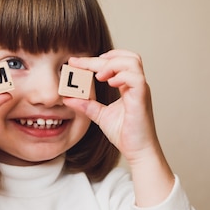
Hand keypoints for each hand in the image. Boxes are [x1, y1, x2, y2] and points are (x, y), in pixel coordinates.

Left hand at [64, 50, 159, 165]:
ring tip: (98, 75)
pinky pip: (136, 78)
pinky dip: (121, 76)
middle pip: (124, 57)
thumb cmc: (125, 135)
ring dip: (113, 64)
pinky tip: (110, 83)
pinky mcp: (142, 99)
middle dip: (100, 58)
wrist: (138, 151)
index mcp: (128, 86)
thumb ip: (86, 105)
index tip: (74, 62)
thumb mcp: (100, 116)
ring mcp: (141, 90)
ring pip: (133, 62)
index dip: (93, 60)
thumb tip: (68, 98)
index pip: (114, 63)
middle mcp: (136, 85)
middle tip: (80, 63)